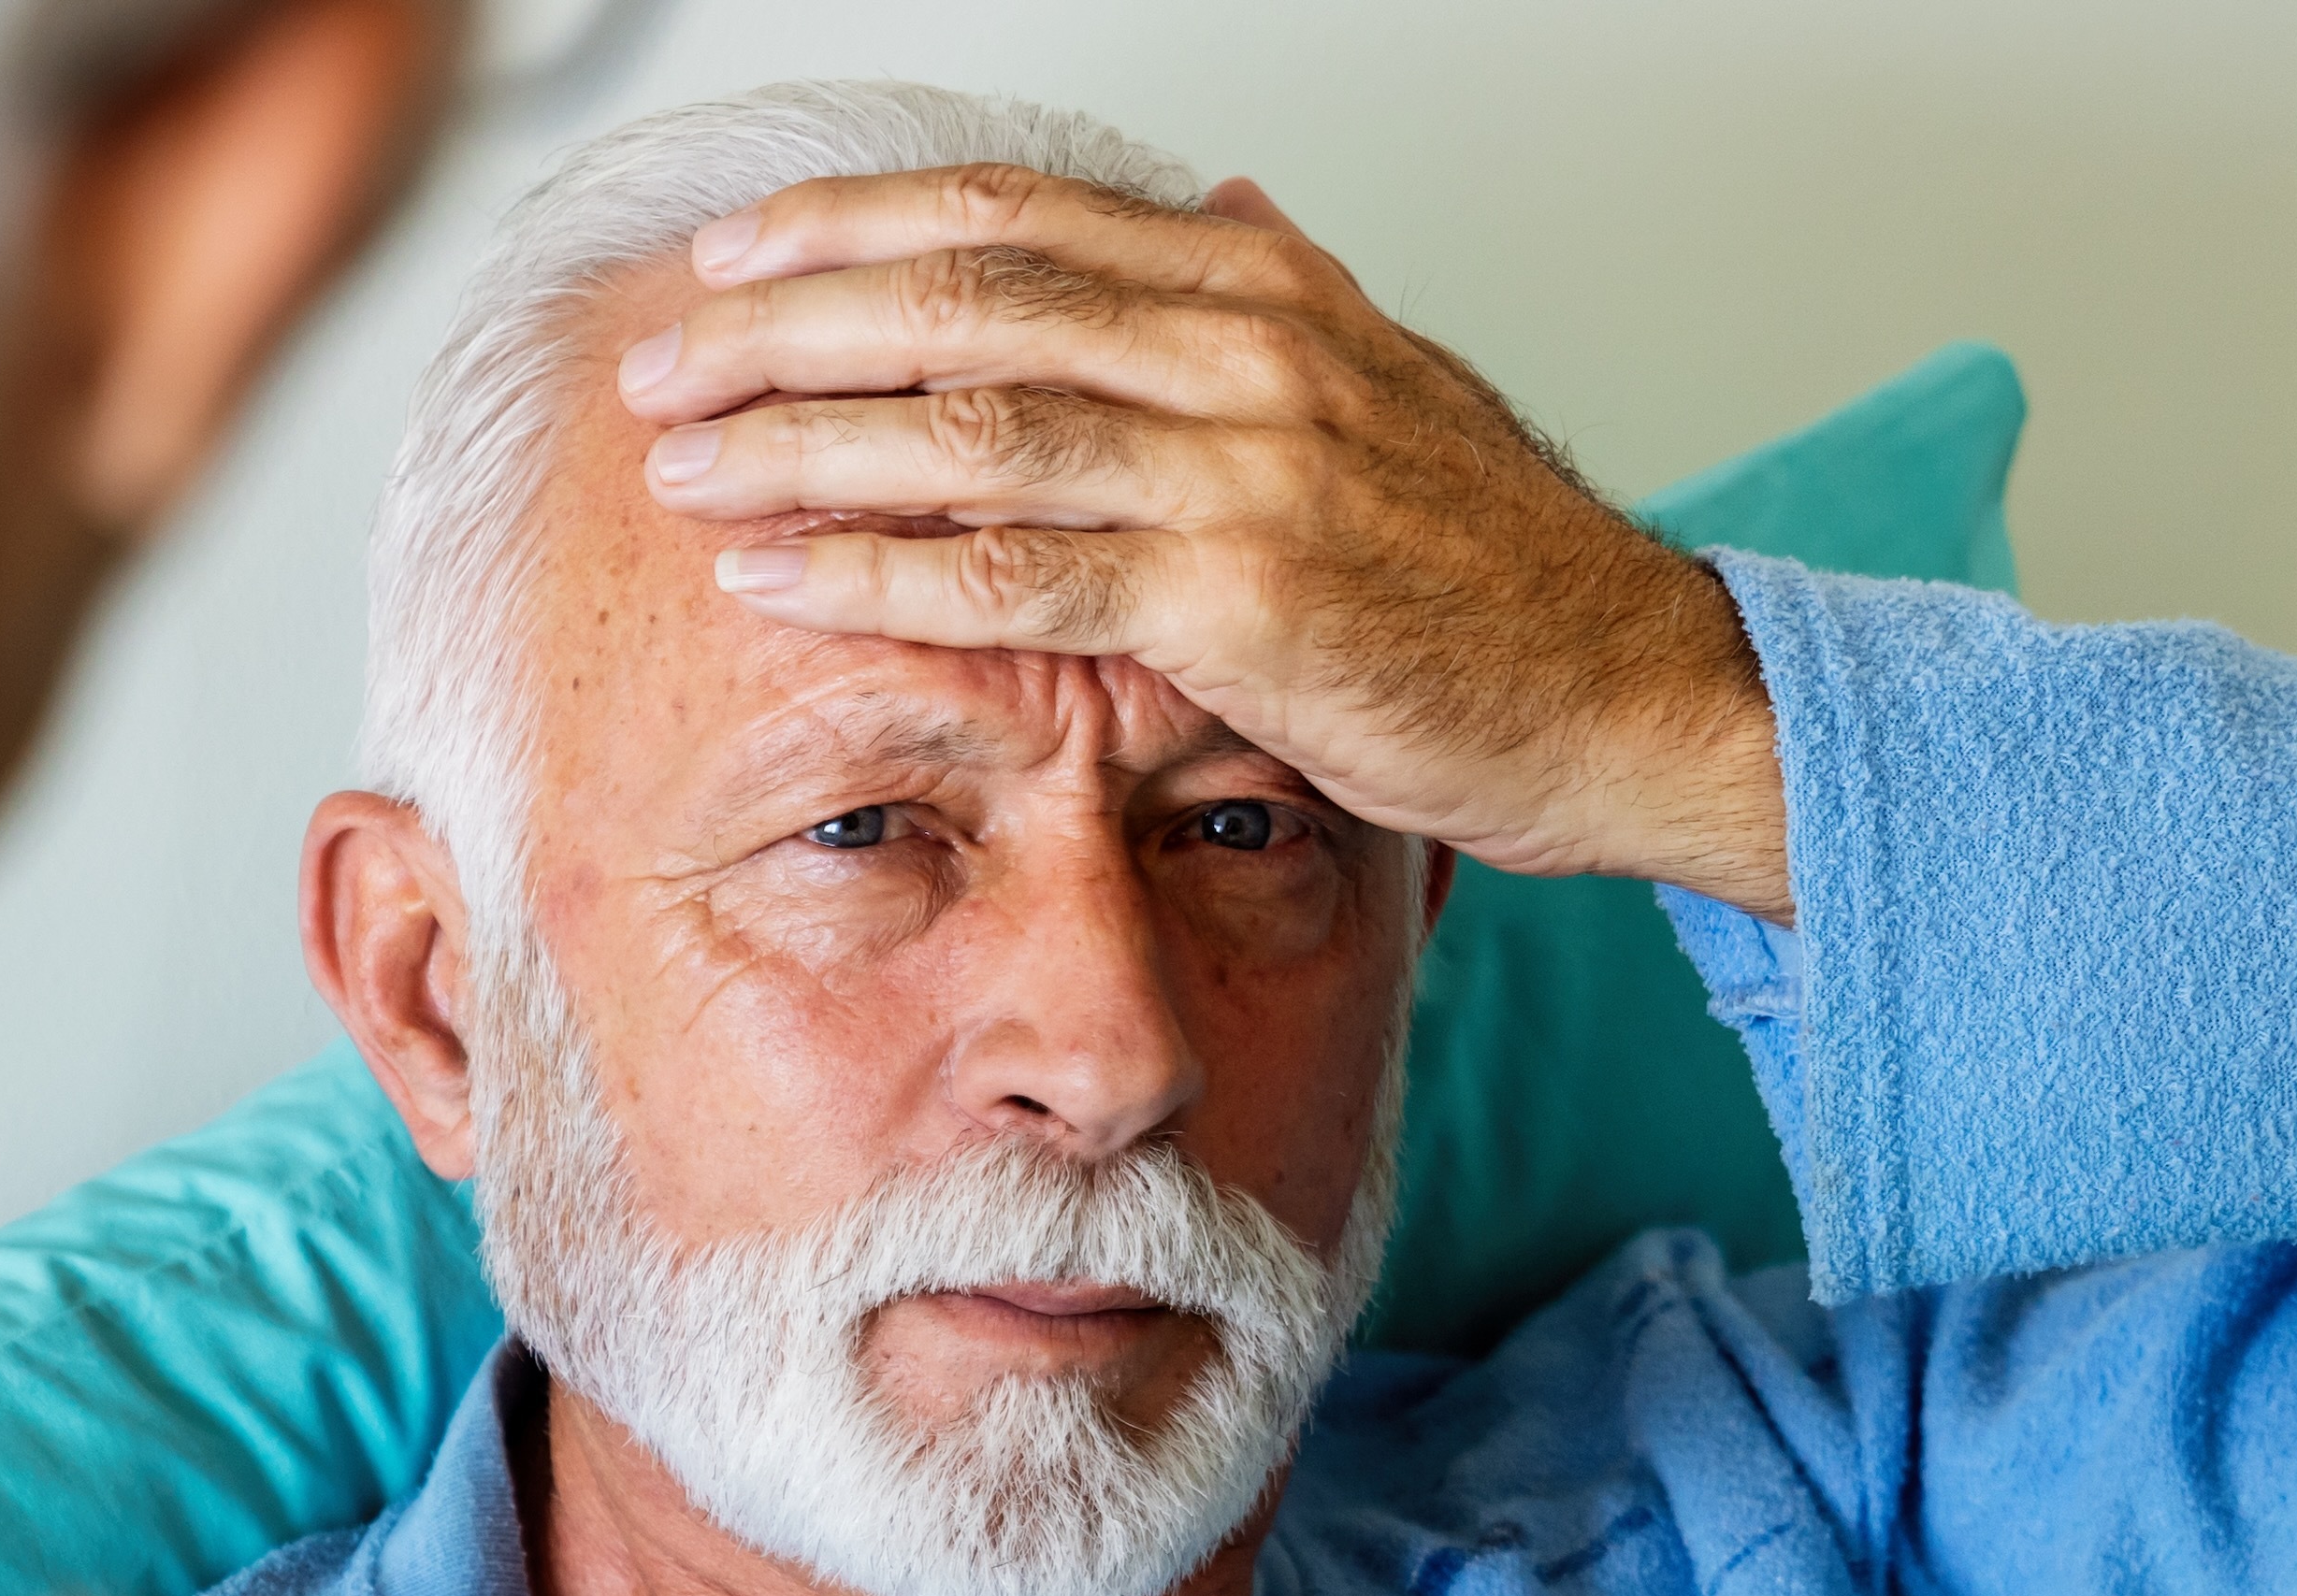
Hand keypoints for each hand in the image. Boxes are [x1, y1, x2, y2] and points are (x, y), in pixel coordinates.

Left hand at [615, 167, 1796, 920]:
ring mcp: (1247, 472)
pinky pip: (1017, 577)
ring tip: (681, 469)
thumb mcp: (1399, 388)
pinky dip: (876, 574)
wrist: (1631, 697)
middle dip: (787, 325)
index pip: (1018, 218)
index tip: (735, 253)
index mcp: (1268, 287)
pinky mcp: (1242, 604)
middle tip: (665, 363)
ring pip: (971, 426)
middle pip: (965, 300)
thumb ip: (1286, 296)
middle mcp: (1250, 352)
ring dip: (801, 446)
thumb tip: (1214, 198)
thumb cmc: (1506, 572)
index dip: (857, 225)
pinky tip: (777, 576)